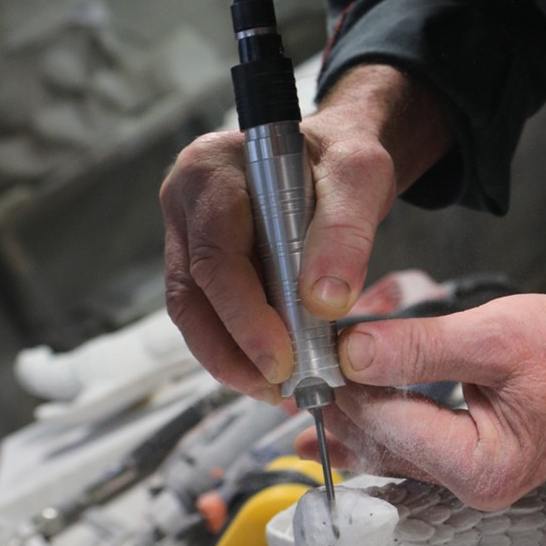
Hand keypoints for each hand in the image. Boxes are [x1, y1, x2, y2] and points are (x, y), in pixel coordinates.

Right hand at [159, 65, 451, 400]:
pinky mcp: (197, 260)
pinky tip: (270, 367)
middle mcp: (184, 200)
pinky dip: (236, 345)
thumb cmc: (342, 159)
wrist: (333, 156)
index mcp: (211, 169)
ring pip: (192, 310)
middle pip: (191, 291)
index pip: (216, 255)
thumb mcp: (360, 177)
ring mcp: (185, 231)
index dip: (244, 316)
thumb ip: (344, 231)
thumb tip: (324, 301)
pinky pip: (207, 311)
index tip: (282, 360)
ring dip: (231, 358)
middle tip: (279, 389)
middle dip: (232, 351)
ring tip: (277, 388)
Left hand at [296, 292, 545, 508]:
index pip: (390, 425)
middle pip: (384, 447)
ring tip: (306, 409)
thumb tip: (351, 351)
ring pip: (394, 451)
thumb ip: (418, 347)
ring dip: (355, 422)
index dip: (349, 385)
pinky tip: (355, 409)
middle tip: (298, 378)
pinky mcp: (477, 459)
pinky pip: (415, 446)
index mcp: (480, 466)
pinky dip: (384, 423)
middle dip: (343, 409)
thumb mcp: (492, 337)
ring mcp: (476, 478)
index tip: (317, 352)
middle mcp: (474, 486)